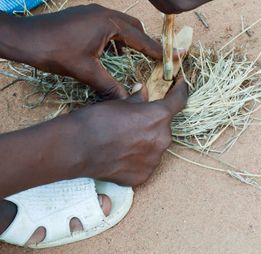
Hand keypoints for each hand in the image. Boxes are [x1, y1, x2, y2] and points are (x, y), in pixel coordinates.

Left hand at [17, 4, 164, 99]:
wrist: (25, 38)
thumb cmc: (54, 51)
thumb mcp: (85, 71)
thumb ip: (108, 85)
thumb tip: (125, 99)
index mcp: (109, 23)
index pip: (140, 38)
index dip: (156, 50)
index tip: (170, 59)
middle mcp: (104, 13)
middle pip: (134, 27)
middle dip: (144, 43)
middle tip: (153, 59)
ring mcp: (92, 12)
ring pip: (120, 24)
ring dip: (129, 40)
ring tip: (133, 58)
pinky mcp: (83, 16)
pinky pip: (107, 24)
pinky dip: (114, 37)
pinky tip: (109, 52)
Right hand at [70, 80, 187, 185]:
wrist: (79, 147)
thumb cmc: (98, 119)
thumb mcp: (120, 103)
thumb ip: (138, 100)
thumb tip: (144, 91)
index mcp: (159, 116)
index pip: (178, 101)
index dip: (180, 91)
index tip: (181, 85)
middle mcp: (162, 139)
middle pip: (164, 127)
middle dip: (152, 122)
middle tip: (133, 121)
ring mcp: (154, 160)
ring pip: (155, 146)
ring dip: (145, 141)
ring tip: (122, 140)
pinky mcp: (144, 176)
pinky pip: (145, 163)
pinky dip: (137, 159)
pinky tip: (120, 155)